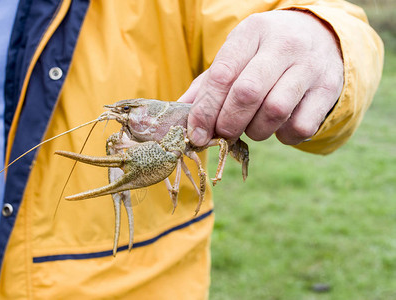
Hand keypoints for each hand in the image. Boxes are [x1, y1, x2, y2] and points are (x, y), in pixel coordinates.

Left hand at [178, 10, 343, 145]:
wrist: (321, 38)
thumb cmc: (266, 54)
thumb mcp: (236, 56)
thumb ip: (207, 85)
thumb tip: (179, 116)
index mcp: (252, 32)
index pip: (222, 75)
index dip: (205, 110)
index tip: (197, 134)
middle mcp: (283, 45)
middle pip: (247, 93)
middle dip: (228, 123)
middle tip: (223, 134)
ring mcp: (310, 66)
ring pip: (275, 111)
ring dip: (256, 131)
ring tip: (252, 127)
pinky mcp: (329, 89)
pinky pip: (300, 126)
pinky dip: (283, 136)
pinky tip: (278, 127)